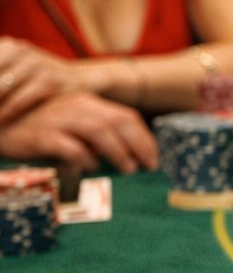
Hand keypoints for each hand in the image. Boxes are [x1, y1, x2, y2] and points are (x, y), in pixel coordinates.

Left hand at [0, 37, 79, 125]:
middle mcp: (20, 50)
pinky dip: (6, 113)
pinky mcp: (49, 81)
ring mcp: (36, 64)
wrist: (83, 79)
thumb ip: (2, 74)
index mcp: (9, 46)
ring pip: (0, 89)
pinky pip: (19, 100)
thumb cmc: (42, 78)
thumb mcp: (19, 67)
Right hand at [0, 92, 157, 172]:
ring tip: (128, 169)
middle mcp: (76, 107)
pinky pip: (69, 146)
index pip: (126, 116)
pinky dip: (85, 157)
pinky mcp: (41, 135)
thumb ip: (96, 133)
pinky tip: (92, 168)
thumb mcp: (71, 124)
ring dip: (119, 152)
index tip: (154, 158)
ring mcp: (58, 119)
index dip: (145, 138)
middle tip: (149, 166)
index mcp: (87, 103)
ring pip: (99, 131)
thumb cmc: (38, 127)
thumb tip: (127, 154)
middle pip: (118, 122)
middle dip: (139, 145)